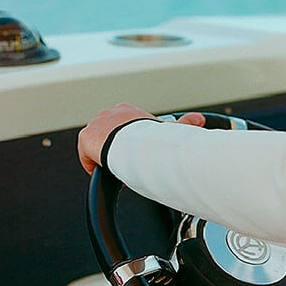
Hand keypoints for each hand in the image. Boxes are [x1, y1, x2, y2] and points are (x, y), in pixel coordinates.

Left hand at [77, 103, 204, 172]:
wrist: (133, 142)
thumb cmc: (153, 137)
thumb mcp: (171, 130)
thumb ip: (185, 123)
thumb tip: (200, 119)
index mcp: (128, 111)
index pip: (125, 126)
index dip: (130, 143)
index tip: (136, 155)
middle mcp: (109, 114)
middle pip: (109, 135)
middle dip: (117, 150)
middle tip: (126, 165)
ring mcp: (95, 125)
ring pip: (97, 145)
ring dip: (106, 158)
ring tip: (117, 171)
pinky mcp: (86, 138)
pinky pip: (86, 154)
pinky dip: (93, 165)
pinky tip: (104, 173)